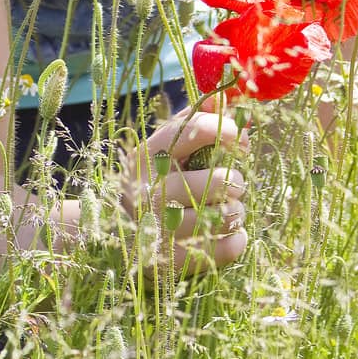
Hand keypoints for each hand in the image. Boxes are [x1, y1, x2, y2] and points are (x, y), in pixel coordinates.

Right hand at [119, 108, 249, 280]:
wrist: (116, 237)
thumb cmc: (152, 182)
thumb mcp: (163, 148)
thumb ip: (192, 121)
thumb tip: (224, 96)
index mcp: (146, 157)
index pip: (192, 131)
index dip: (226, 131)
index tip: (240, 138)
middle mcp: (149, 192)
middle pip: (218, 180)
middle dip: (235, 180)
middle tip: (232, 183)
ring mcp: (159, 230)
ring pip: (223, 216)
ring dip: (235, 211)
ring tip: (229, 210)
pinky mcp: (172, 262)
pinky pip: (225, 248)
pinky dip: (236, 240)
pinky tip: (230, 234)